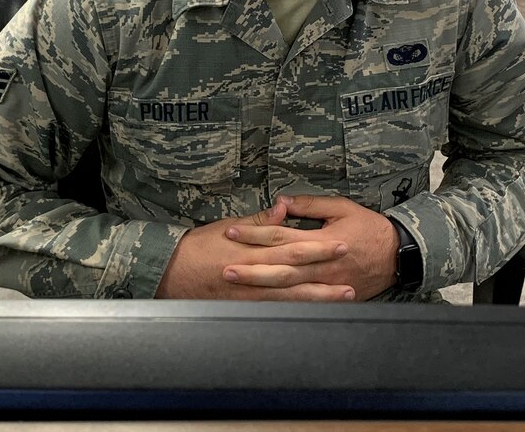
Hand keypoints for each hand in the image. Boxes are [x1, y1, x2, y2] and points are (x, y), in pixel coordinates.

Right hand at [155, 200, 354, 300]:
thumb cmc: (199, 248)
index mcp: (252, 248)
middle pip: (297, 272)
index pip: (291, 245)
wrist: (171, 273)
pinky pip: (277, 312)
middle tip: (353, 272)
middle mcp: (254, 272)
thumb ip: (258, 221)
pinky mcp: (245, 309)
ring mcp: (250, 295)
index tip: (342, 243)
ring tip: (345, 296)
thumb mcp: (227, 227)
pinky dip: (299, 312)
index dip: (319, 246)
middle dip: (326, 272)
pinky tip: (316, 313)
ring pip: (292, 297)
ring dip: (319, 296)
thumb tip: (282, 209)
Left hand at [223, 195, 399, 300]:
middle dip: (251, 268)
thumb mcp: (340, 207)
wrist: (398, 254)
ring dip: (261, 288)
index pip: (281, 236)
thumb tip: (281, 201)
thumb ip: (309, 205)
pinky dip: (284, 305)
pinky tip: (264, 306)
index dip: (255, 234)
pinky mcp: (332, 298)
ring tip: (237, 286)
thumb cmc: (368, 227)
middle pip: (280, 267)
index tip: (232, 232)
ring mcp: (326, 285)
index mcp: (321, 240)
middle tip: (225, 267)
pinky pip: (304, 303)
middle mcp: (321, 266)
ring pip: (289, 289)